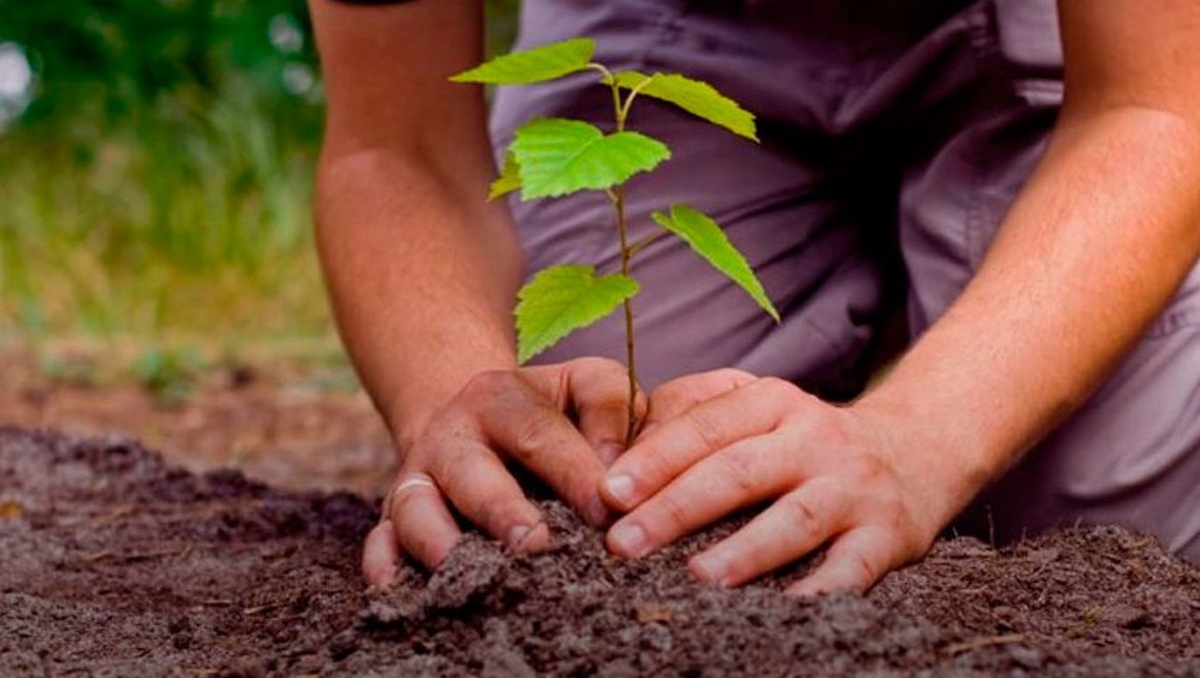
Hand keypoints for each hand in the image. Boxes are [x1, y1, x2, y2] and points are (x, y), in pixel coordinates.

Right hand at [362, 357, 644, 584]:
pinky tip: (401, 594)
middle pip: (472, 474)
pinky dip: (385, 568)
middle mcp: (451, 436)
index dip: (574, 473)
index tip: (607, 512)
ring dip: (441, 545)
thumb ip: (610, 410)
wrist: (474, 417)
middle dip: (503, 512)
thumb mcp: (583, 385)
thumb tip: (617, 477)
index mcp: (500, 397)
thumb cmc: (551, 411)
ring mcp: (416, 479)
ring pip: (416, 511)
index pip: (539, 434)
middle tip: (536, 545)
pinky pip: (378, 544)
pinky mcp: (393, 518)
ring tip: (476, 577)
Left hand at [599, 369, 952, 594]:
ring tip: (697, 577)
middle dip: (676, 507)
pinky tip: (785, 610)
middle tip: (624, 543)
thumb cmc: (806, 440)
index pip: (706, 427)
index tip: (609, 493)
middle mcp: (814, 438)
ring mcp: (852, 487)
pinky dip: (821, 590)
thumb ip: (695, 418)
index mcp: (773, 403)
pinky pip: (852, 568)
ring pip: (794, 519)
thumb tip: (617, 454)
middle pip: (738, 471)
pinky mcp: (887, 535)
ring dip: (744, 550)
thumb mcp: (760, 409)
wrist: (916, 450)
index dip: (654, 459)